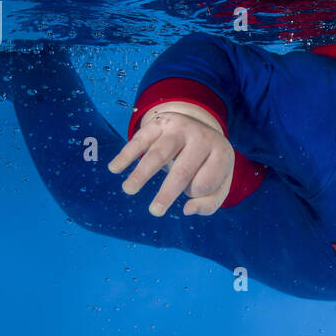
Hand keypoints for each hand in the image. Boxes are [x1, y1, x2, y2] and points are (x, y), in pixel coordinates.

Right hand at [107, 106, 233, 216]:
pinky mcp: (159, 123)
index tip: (189, 193)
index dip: (196, 192)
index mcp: (221, 153)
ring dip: (142, 173)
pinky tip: (115, 168)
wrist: (198, 127)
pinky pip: (141, 139)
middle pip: (183, 169)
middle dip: (168, 192)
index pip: (206, 181)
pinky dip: (127, 154)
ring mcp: (179, 128)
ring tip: (129, 189)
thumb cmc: (207, 165)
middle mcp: (201, 137)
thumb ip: (208, 203)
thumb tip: (187, 210)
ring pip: (159, 153)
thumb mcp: (218, 183)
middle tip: (155, 211)